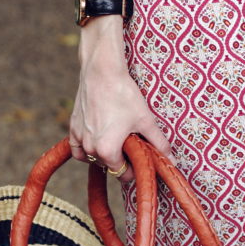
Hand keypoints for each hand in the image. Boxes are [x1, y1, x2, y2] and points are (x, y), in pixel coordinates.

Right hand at [69, 20, 175, 182]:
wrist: (102, 72)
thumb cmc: (124, 95)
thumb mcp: (145, 121)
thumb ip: (159, 144)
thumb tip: (172, 161)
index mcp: (108, 151)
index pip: (123, 174)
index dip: (134, 168)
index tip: (140, 157)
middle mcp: (90, 149)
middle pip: (108, 166)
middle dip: (120, 159)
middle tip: (130, 143)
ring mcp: (79, 138)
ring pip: (93, 158)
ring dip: (104, 155)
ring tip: (116, 139)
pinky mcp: (72, 128)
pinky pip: (77, 149)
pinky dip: (86, 150)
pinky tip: (97, 141)